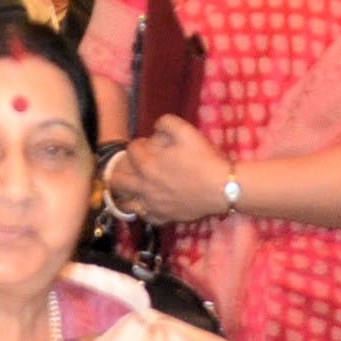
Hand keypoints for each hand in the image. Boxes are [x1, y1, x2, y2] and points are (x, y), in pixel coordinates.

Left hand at [108, 115, 235, 224]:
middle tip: (132, 167)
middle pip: (118, 180)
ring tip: (134, 188)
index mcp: (147, 164)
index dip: (138, 144)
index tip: (147, 145)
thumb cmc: (204, 158)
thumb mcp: (187, 131)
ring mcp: (152, 205)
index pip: (131, 150)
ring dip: (126, 194)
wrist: (222, 188)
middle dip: (121, 170)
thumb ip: (166, 123)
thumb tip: (156, 126)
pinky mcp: (163, 217)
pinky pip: (145, 217)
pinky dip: (144, 210)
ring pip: (126, 203)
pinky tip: (150, 203)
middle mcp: (144, 186)